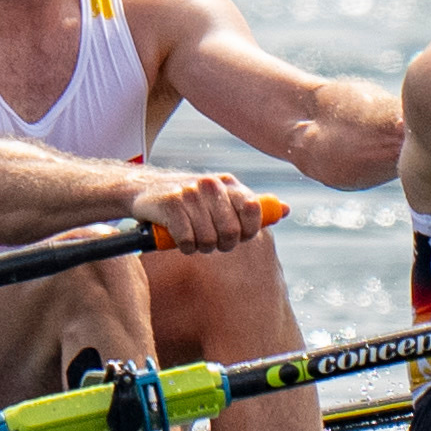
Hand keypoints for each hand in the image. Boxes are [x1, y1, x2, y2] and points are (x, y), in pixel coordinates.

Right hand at [126, 168, 267, 254]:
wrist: (144, 190)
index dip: (247, 231)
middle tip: (210, 240)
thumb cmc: (189, 200)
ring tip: (192, 237)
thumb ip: (252, 205)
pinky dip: (183, 246)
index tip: (236, 236)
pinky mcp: (170, 204)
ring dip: (200, 247)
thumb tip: (286, 209)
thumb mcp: (222, 198)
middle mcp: (211, 184)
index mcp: (228, 183)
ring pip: (209, 240)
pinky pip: (187, 241)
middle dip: (221, 244)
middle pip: (232, 232)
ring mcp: (190, 193)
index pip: (253, 210)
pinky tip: (177, 238)